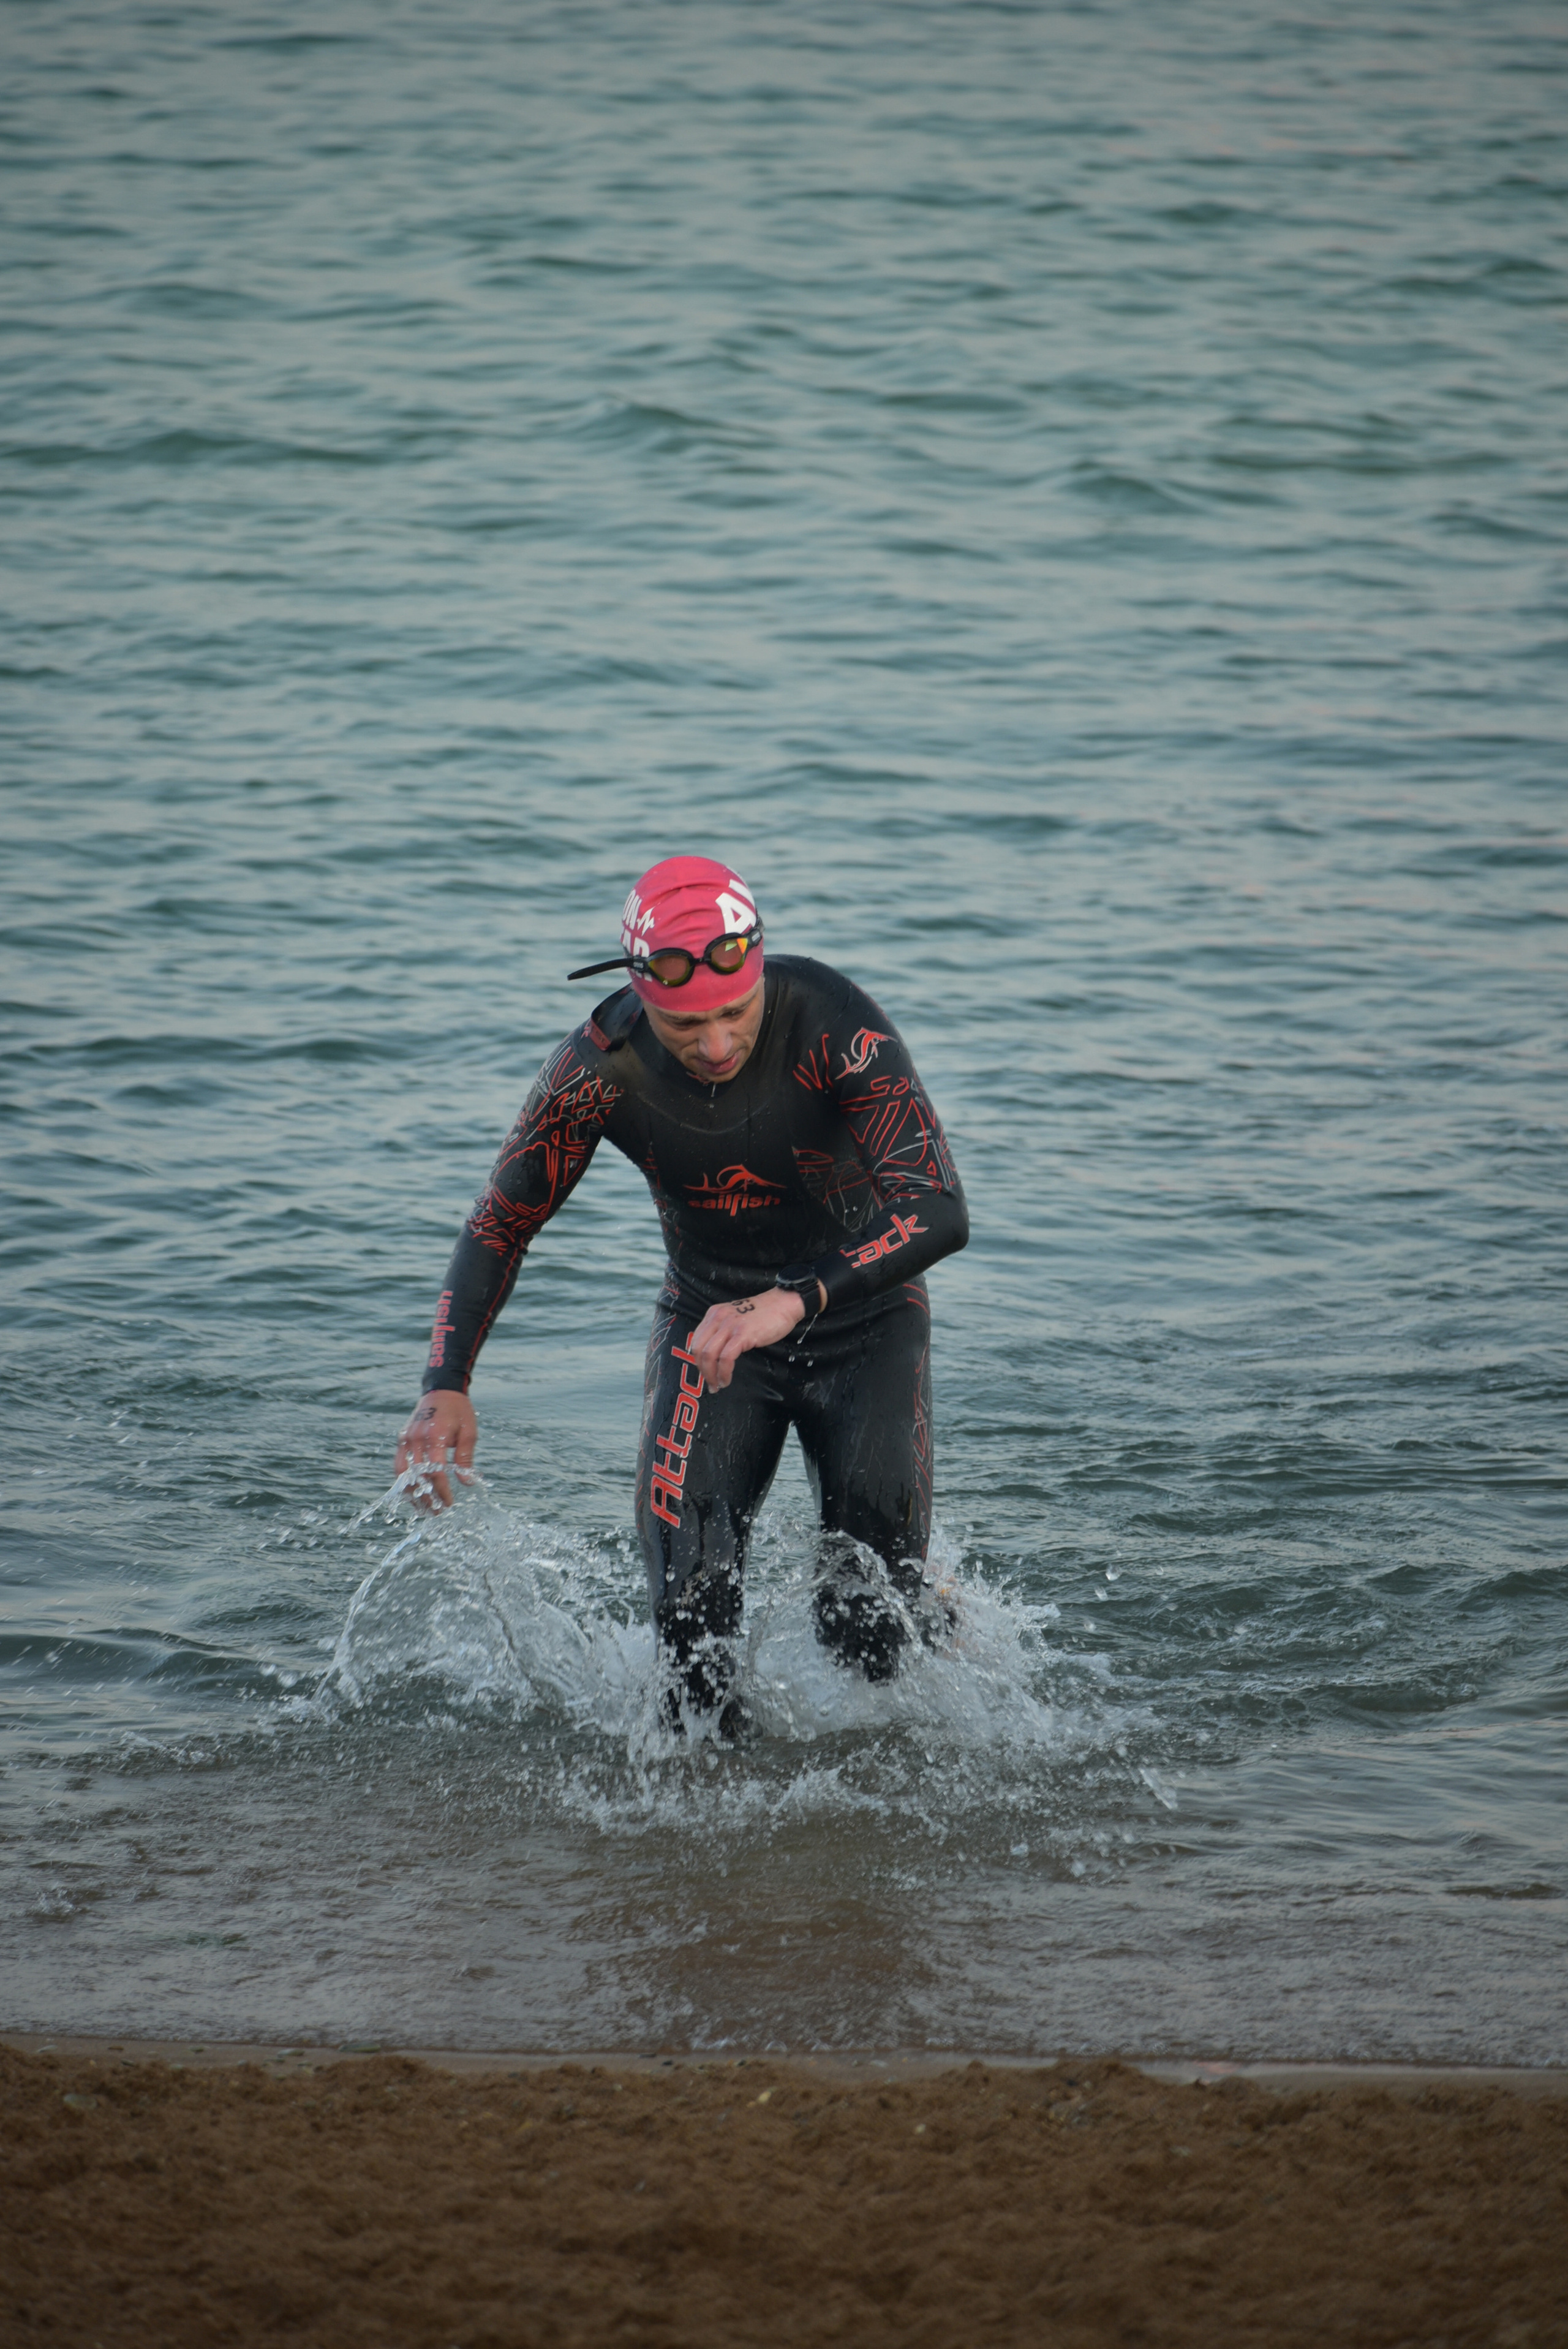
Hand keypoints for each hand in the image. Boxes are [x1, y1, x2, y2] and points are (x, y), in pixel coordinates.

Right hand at [394, 1389, 476, 1510]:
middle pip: (416, 1476)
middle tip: (436, 1513)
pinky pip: (398, 1465)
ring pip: (402, 1474)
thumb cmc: (459, 1411)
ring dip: (411, 1494)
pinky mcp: (402, 1439)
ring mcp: (406, 1438)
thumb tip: (467, 1483)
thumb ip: (465, 1459)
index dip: (442, 1491)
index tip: (449, 1503)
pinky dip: (404, 1482)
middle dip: (426, 1497)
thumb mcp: (468, 1432)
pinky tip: (413, 1493)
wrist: (441, 1390)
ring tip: (422, 1509)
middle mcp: (416, 1438)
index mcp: (435, 1435)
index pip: (435, 1472)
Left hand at [688, 1282, 823, 1391]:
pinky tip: (727, 1379)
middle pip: (698, 1349)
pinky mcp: (742, 1334)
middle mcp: (718, 1318)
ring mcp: (730, 1325)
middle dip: (702, 1371)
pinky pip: (726, 1358)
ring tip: (718, 1385)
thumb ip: (723, 1331)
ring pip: (709, 1355)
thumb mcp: (735, 1318)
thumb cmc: (764, 1314)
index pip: (696, 1341)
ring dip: (711, 1375)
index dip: (697, 1361)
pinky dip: (724, 1372)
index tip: (705, 1373)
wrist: (784, 1303)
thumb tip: (715, 1353)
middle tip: (710, 1383)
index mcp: (714, 1314)